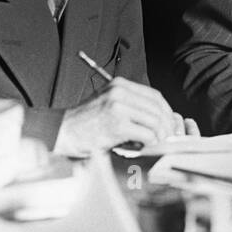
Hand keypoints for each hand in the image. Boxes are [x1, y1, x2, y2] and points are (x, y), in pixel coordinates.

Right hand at [53, 77, 193, 157]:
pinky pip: (146, 133)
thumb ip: (130, 104)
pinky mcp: (116, 124)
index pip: (154, 95)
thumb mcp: (108, 102)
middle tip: (168, 137)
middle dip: (167, 124)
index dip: (166, 110)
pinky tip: (145, 146)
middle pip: (157, 107)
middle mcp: (119, 92)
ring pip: (154, 121)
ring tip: (157, 143)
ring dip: (160, 135)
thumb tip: (159, 116)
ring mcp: (117, 107)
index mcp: (119, 84)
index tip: (169, 123)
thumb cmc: (86, 122)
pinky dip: (150, 142)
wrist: (62, 132)